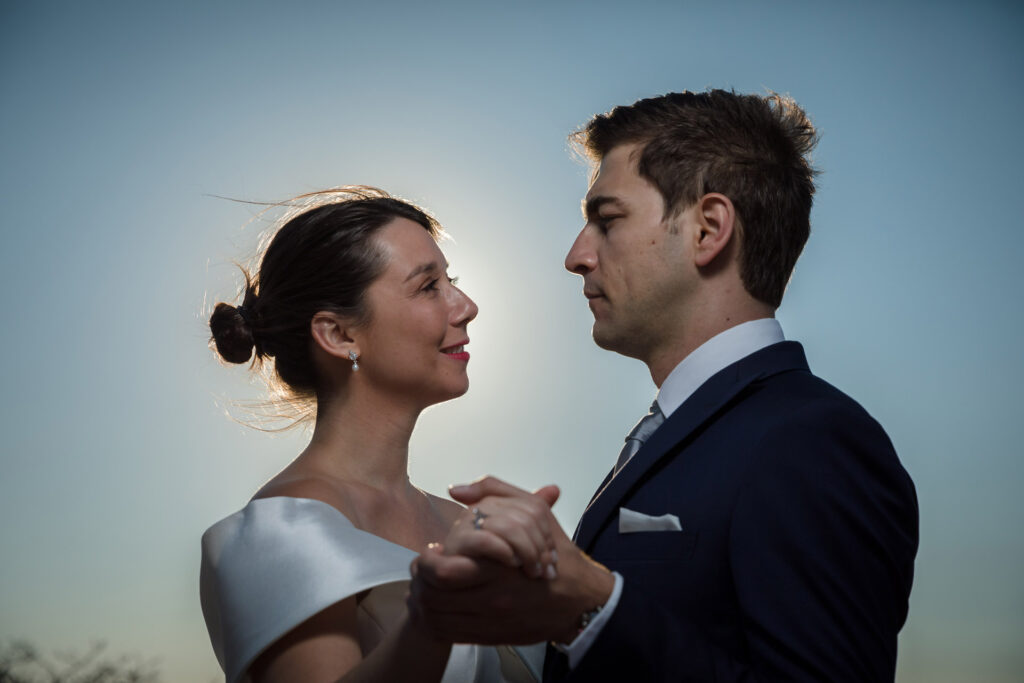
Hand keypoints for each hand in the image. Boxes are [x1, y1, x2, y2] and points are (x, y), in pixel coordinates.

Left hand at [408, 477, 614, 644]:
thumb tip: (455, 489)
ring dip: (425, 602)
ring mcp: (493, 620)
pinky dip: (437, 622)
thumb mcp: (533, 512)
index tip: (430, 552)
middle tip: (421, 570)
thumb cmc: (557, 553)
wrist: (581, 599)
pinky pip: (451, 634)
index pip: (442, 571)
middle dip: (421, 582)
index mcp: (499, 565)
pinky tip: (438, 608)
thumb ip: (494, 492)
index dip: (427, 562)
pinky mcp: (493, 637)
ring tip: (425, 587)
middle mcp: (494, 596)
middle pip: (435, 596)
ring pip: (439, 617)